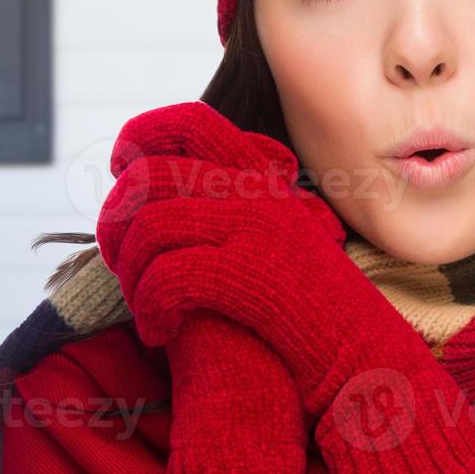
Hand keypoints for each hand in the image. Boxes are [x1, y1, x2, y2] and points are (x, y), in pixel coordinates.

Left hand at [94, 102, 474, 470]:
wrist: (360, 352)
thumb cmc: (304, 305)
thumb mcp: (275, 235)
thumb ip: (231, 206)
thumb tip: (157, 191)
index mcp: (261, 177)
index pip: (188, 122)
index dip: (140, 138)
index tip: (122, 173)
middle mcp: (259, 192)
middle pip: (149, 176)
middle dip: (115, 226)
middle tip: (122, 266)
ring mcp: (258, 228)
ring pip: (150, 226)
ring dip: (130, 276)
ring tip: (147, 308)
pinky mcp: (252, 274)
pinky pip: (170, 275)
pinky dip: (152, 309)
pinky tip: (163, 331)